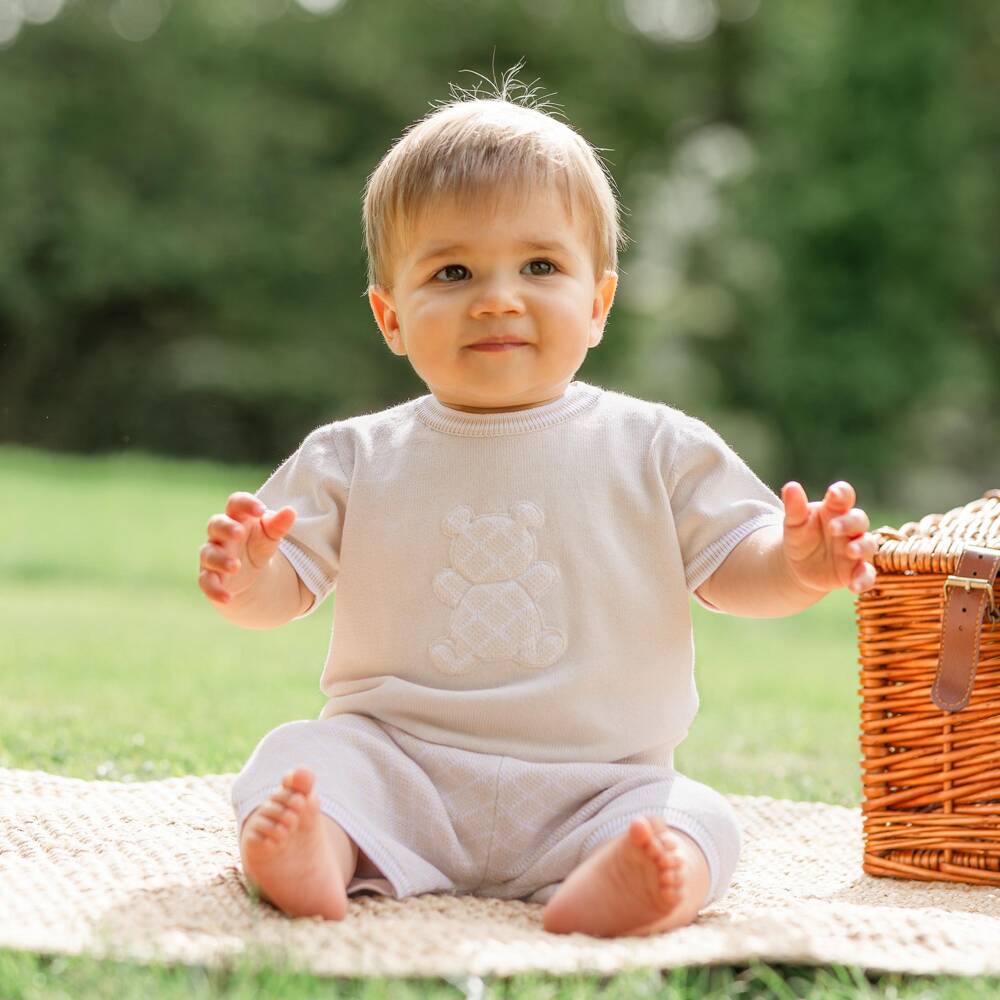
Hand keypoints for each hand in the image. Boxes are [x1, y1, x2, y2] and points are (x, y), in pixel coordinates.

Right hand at [198, 492, 295, 604]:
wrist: (250, 575)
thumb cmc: (258, 545)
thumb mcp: (271, 536)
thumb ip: (279, 524)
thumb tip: (290, 511)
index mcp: (237, 518)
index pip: (236, 503)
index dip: (246, 504)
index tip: (260, 510)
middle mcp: (220, 535)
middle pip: (216, 524)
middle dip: (226, 528)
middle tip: (238, 534)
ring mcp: (213, 555)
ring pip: (209, 554)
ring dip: (220, 560)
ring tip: (235, 566)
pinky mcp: (210, 577)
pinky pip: (206, 583)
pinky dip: (214, 590)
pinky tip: (227, 598)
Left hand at [780, 480, 877, 594]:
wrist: (797, 566)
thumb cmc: (800, 537)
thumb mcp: (794, 523)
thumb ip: (794, 507)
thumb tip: (791, 486)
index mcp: (834, 510)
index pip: (844, 495)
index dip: (842, 493)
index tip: (834, 493)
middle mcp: (849, 528)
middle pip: (859, 519)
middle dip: (849, 522)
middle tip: (833, 528)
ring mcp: (855, 549)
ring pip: (868, 544)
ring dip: (862, 547)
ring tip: (850, 551)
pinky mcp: (855, 571)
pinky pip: (867, 574)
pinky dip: (864, 580)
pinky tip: (854, 587)